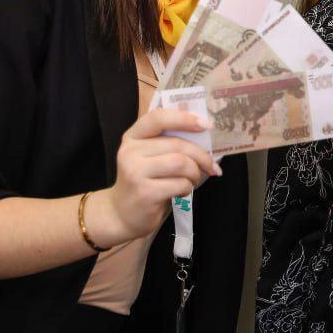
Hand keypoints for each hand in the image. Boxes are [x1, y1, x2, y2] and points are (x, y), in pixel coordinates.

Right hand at [100, 107, 221, 241]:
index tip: (207, 125)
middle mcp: (130, 151)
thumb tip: (205, 131)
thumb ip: (168, 142)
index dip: (184, 118)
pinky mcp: (145, 192)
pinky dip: (188, 188)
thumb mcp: (149, 157)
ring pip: (181, 163)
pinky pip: (180, 183)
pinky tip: (181, 192)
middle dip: (201, 156)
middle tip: (211, 167)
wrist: (121, 215)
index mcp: (133, 136)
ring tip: (193, 180)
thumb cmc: (144, 182)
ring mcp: (135, 172)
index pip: (158, 118)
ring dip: (195, 172)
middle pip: (177, 144)